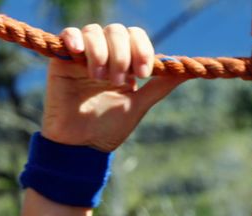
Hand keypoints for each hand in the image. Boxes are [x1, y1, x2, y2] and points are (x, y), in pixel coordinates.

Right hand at [42, 24, 185, 151]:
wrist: (79, 147)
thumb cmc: (107, 130)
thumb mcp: (138, 105)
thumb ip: (160, 85)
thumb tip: (190, 69)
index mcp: (123, 62)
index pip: (135, 36)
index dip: (141, 48)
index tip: (141, 74)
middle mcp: (103, 54)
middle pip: (117, 31)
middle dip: (121, 54)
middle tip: (118, 81)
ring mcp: (82, 56)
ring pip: (94, 31)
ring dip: (101, 51)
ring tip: (98, 78)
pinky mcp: (61, 61)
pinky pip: (67, 35)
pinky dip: (74, 37)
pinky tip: (79, 51)